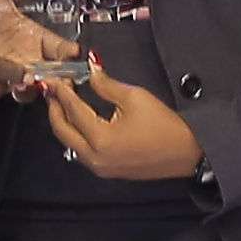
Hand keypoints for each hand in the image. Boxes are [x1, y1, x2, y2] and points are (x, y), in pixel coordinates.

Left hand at [40, 53, 204, 183]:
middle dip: (54, 108)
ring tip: (62, 102)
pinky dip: (75, 134)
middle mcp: (94, 158)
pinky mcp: (107, 171)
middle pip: (62, 131)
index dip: (62, 91)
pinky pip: (81, 151)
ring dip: (62, 122)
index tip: (55, 78)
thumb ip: (106, 84)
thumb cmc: (164, 124)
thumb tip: (90, 69)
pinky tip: (77, 120)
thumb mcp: (134, 97)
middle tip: (52, 89)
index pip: (73, 110)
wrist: (188, 153)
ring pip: (69, 143)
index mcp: (100, 138)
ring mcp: (100, 168)